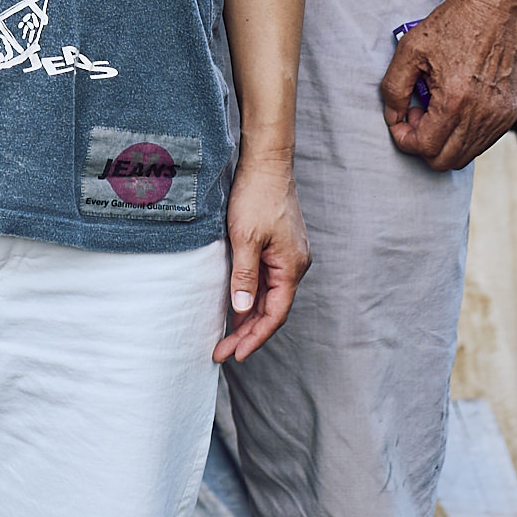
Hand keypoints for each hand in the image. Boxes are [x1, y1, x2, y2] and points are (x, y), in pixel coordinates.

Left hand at [216, 162, 308, 363]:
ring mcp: (287, 255)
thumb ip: (244, 276)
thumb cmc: (256, 196)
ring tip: (226, 337)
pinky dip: (251, 296)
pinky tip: (236, 305)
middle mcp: (294, 264)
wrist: (266, 162)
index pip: (276, 314)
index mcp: (291, 266)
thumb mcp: (245, 238)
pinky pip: (266, 280)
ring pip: (269, 296)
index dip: (255, 337)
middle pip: (272, 309)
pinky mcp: (278, 246)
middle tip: (222, 351)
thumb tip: (243, 310)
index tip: (235, 354)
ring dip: (249, 316)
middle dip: (248, 332)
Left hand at [380, 0, 516, 170]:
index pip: (424, 148)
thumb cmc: (455, 23)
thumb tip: (392, 118)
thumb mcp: (410, 49)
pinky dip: (464, 135)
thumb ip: (393, 89)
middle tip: (417, 113)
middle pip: (445, 162)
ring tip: (437, 108)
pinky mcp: (511, 113)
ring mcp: (500, 117)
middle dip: (423, 144)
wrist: (497, 6)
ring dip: (444, 141)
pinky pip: (482, 142)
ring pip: (465, 156)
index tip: (402, 117)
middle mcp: (482, 115)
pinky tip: (456, 106)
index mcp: (455, 101)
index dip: (404, 138)